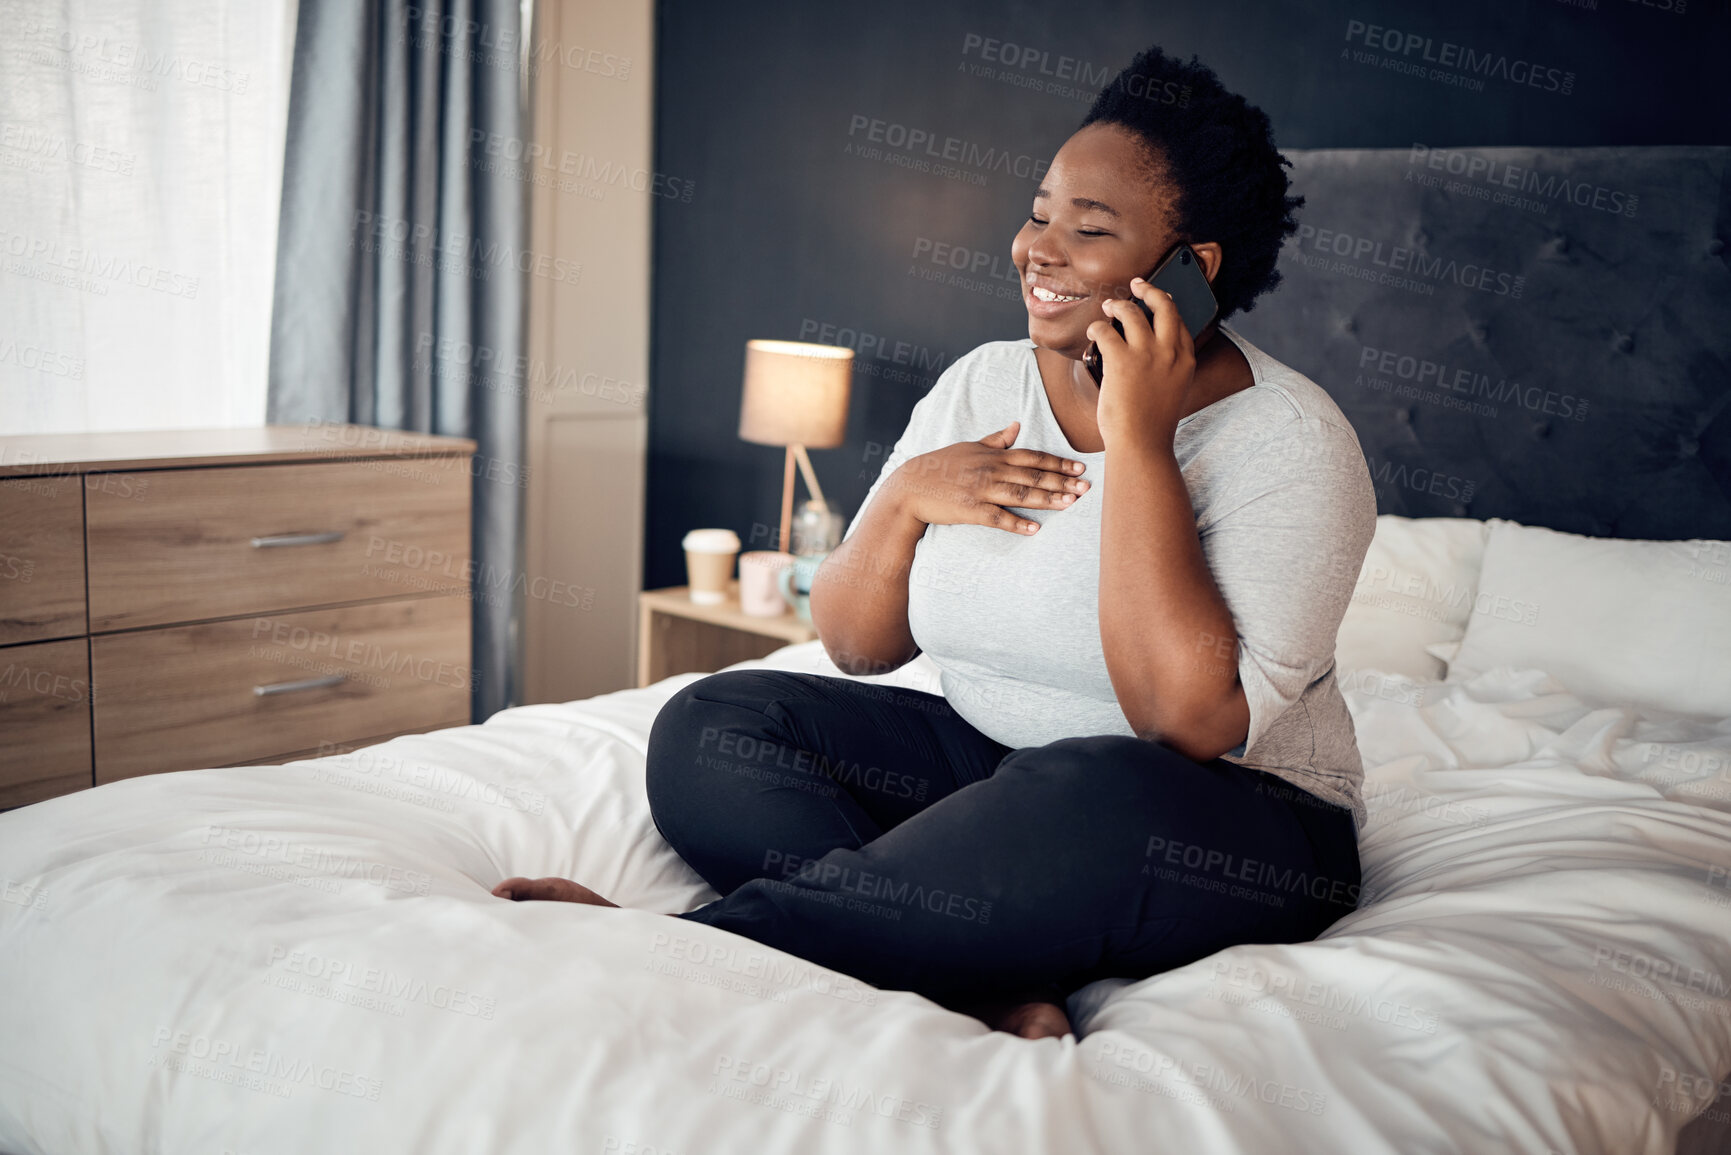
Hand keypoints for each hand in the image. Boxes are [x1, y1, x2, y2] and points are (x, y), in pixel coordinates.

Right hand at [889, 421, 1089, 535]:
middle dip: (1061, 482)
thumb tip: (1017, 425)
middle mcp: (991, 470)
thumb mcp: (969, 446)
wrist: (911, 486)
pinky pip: (998, 518)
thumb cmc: (941, 466)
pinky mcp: (970, 510)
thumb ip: (996, 439)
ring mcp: (981, 490)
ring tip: (1070, 505)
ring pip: (1020, 494)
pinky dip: (1016, 523)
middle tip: (1086, 489)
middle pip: (1033, 475)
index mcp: (994, 455)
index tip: (1079, 469)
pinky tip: (1034, 529)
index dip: (1058, 463)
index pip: (1033, 456)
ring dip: (1047, 500)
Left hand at [1086, 277, 1194, 445]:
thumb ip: (1168, 368)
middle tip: (1136, 285)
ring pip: (1131, 312)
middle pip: (1163, 305)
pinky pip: (1104, 330)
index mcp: (1186, 360)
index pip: (1180, 322)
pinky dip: (1096, 327)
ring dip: (1117, 306)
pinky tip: (1093, 332)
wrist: (1141, 444)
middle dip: (1149, 290)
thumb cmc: (1151, 424)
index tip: (1157, 298)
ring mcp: (1146, 354)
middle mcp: (1169, 352)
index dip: (1166, 305)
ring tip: (1107, 308)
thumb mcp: (1172, 391)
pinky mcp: (1121, 360)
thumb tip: (1151, 350)